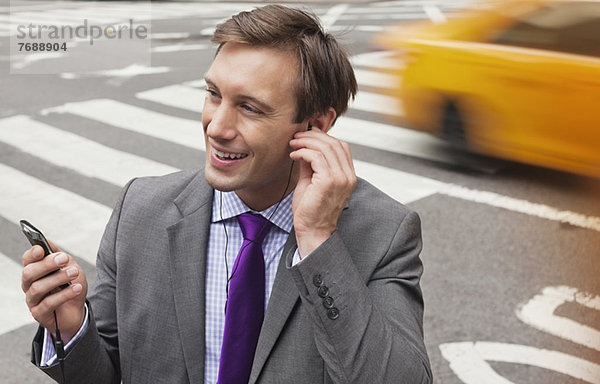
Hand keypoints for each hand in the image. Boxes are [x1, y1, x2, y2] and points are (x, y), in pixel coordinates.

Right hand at [21, 242, 86, 342]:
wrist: (76, 310)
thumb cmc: (70, 286)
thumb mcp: (69, 267)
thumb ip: (58, 255)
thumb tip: (46, 241)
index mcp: (35, 271)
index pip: (27, 260)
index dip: (32, 254)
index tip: (41, 249)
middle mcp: (29, 285)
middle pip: (29, 273)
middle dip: (47, 264)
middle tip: (64, 259)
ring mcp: (32, 300)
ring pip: (38, 288)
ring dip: (58, 278)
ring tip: (75, 272)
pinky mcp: (39, 314)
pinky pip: (49, 303)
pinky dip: (65, 294)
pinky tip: (77, 288)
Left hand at [289, 127, 355, 256]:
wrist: (312, 232)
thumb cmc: (311, 210)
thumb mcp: (312, 182)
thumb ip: (312, 164)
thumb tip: (304, 147)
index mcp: (348, 176)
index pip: (341, 146)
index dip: (323, 137)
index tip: (306, 137)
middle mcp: (348, 176)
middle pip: (334, 143)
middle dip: (313, 136)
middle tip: (296, 137)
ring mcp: (340, 178)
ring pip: (325, 147)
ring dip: (306, 142)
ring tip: (293, 144)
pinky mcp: (328, 181)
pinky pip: (316, 156)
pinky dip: (303, 152)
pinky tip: (294, 156)